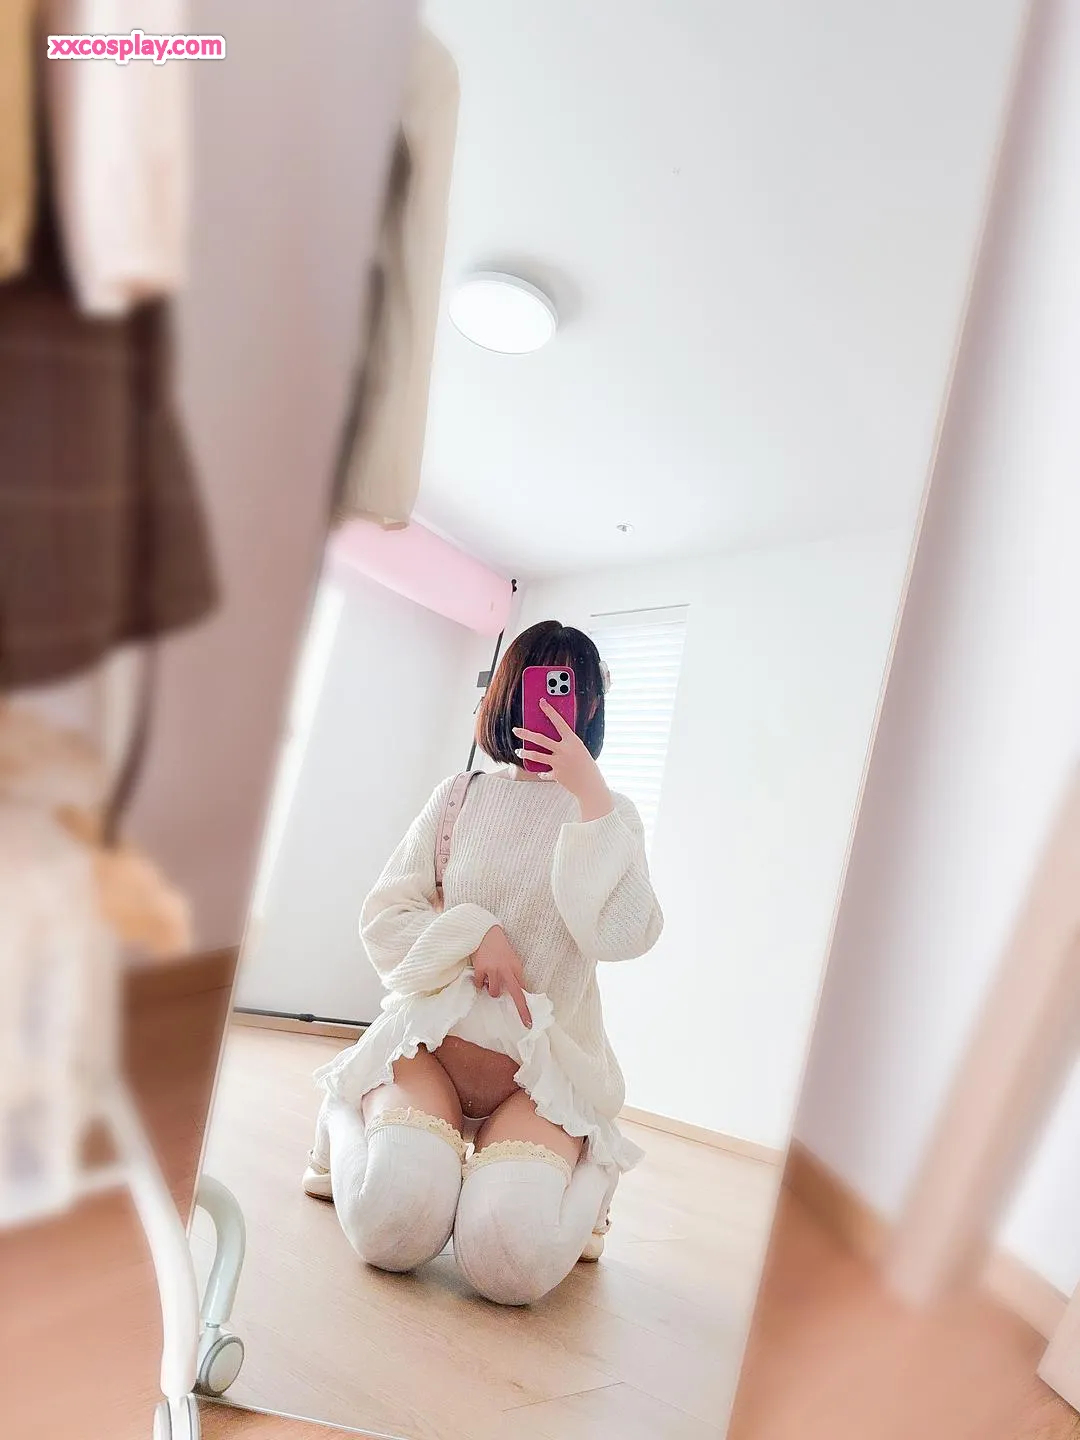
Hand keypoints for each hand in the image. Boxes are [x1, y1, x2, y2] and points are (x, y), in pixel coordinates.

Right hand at [472, 925, 531, 1027]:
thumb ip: (516, 978)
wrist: (487, 934)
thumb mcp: (513, 963)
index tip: (529, 1023)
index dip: (525, 1009)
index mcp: (516, 970)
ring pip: (492, 992)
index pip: (522, 992)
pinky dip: (479, 981)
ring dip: (489, 988)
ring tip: (489, 977)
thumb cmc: (501, 951)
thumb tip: (520, 994)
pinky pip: (479, 984)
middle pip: (512, 995)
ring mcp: (493, 970)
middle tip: (521, 1019)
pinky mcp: (481, 969)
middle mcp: (507, 971)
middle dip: (516, 1007)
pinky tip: (481, 971)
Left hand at [514, 700, 613, 820]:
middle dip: (525, 733)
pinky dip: (542, 772)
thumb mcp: (579, 749)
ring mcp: (559, 763)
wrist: (591, 785)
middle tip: (515, 730)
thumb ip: (567, 743)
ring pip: (536, 756)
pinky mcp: (556, 775)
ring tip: (518, 751)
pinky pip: (544, 772)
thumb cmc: (587, 765)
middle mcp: (564, 750)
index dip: (549, 711)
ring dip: (525, 753)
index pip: (559, 722)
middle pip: (540, 739)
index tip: (541, 702)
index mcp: (573, 740)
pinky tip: (541, 772)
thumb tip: (552, 738)